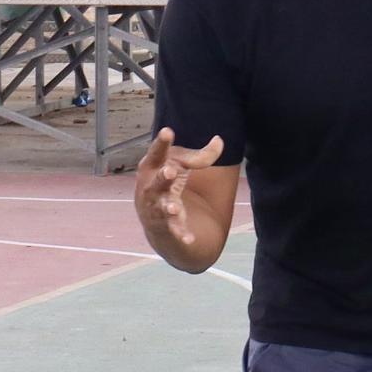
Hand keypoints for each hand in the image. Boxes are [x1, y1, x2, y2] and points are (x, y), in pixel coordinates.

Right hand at [134, 127, 223, 249]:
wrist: (154, 217)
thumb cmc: (167, 181)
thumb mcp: (181, 165)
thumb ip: (201, 156)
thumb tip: (220, 140)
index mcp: (152, 169)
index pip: (156, 154)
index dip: (161, 143)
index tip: (167, 131)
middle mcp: (151, 189)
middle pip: (156, 183)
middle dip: (162, 178)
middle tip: (169, 170)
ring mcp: (156, 209)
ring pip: (161, 209)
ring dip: (167, 208)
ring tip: (173, 208)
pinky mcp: (166, 226)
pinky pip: (174, 231)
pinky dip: (181, 236)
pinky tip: (190, 239)